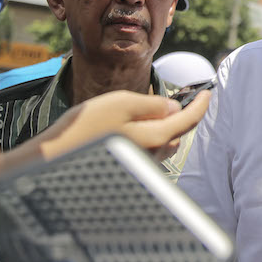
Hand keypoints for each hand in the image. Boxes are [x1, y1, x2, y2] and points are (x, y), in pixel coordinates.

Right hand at [34, 90, 209, 160]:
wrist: (53, 157)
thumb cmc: (85, 128)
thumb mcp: (121, 103)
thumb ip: (151, 105)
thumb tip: (173, 107)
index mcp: (155, 137)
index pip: (187, 120)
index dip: (201, 104)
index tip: (208, 93)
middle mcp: (152, 155)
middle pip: (177, 133)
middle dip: (180, 116)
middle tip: (175, 99)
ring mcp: (139, 164)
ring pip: (163, 144)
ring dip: (163, 128)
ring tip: (148, 113)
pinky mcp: (127, 168)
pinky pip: (148, 152)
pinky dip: (148, 138)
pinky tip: (130, 130)